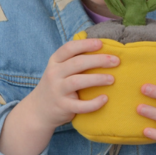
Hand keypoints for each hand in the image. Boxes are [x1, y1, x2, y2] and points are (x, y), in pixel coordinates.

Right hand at [0, 38, 118, 154]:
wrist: (39, 110)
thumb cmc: (57, 85)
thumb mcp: (60, 69)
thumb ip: (74, 60)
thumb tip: (104, 49)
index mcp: (55, 61)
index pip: (69, 48)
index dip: (85, 44)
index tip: (101, 44)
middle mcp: (54, 74)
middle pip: (77, 63)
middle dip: (98, 60)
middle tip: (116, 61)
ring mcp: (57, 90)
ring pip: (77, 82)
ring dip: (97, 79)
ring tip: (112, 79)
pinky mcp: (63, 106)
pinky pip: (80, 105)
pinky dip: (94, 103)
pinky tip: (105, 99)